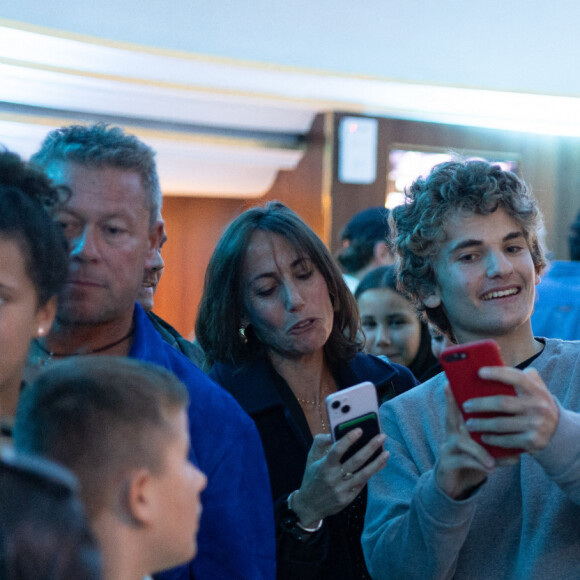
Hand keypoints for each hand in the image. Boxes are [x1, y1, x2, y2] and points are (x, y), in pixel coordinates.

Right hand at [291, 430, 388, 526]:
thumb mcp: (311, 458)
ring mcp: (342, 489)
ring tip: (386, 452)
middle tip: (382, 436)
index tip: (359, 430)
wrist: (310, 505)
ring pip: (364, 474)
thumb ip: (320, 442)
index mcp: (324, 466)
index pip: (337, 451)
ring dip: (377, 462)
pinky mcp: (348, 498)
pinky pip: (363, 483)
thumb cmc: (312, 477)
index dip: (348, 440)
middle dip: (370, 448)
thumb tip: (333, 432)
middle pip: (356, 461)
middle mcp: (334, 478)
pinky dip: (373, 472)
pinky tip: (380, 463)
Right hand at [435, 384, 496, 499]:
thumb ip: (490, 430)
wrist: (455, 482)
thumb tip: (511, 416)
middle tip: (478, 413)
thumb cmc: (472, 457)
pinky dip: (479, 463)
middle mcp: (450, 433)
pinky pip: (464, 461)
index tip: (451, 383)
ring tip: (493, 458)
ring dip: (480, 449)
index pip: (454, 406)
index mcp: (457, 424)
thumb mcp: (479, 442)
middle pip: (452, 418)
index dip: (452, 396)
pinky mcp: (447, 463)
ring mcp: (447, 448)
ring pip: (462, 442)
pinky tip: (492, 468)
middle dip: (464, 413)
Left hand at [464, 366, 558, 453]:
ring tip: (469, 423)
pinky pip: (507, 440)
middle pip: (502, 403)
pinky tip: (483, 437)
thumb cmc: (536, 403)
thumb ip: (521, 376)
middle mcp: (537, 406)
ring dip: (481, 424)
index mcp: (535, 390)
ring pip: (501, 424)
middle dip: (480, 404)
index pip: (516, 377)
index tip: (479, 372)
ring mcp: (535, 425)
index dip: (497, 373)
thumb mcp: (536, 388)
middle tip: (465, 406)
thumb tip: (493, 363)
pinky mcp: (533, 441)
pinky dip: (492, 439)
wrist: (559, 431)